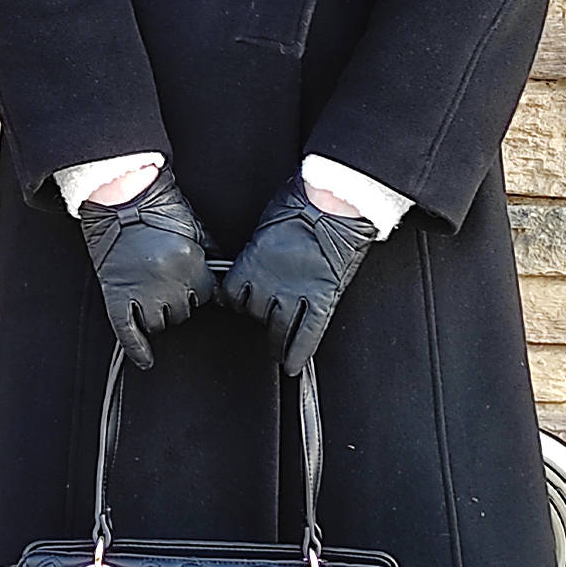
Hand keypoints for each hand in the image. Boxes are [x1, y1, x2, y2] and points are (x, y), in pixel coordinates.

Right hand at [76, 164, 215, 369]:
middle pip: (184, 310)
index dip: (201, 287)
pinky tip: (145, 358)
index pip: (207, 295)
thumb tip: (223, 284)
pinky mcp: (116, 294)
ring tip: (151, 287)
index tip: (194, 280)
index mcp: (190, 263)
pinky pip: (127, 331)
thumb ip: (211, 256)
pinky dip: (136, 348)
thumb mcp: (196, 228)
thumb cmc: (158, 208)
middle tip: (168, 276)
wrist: (121, 197)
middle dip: (180, 297)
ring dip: (159, 312)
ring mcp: (140, 290)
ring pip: (160, 322)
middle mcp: (167, 281)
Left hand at [218, 171, 377, 375]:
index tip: (237, 301)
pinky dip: (300, 351)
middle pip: (252, 312)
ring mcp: (296, 294)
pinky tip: (293, 364)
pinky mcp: (322, 299)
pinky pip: (308, 333)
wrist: (334, 202)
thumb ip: (257, 250)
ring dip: (275, 340)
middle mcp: (269, 283)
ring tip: (276, 349)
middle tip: (260, 320)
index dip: (234, 299)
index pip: (232, 294)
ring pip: (277, 328)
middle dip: (255, 316)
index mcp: (251, 263)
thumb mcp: (265, 225)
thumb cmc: (301, 202)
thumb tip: (255, 259)